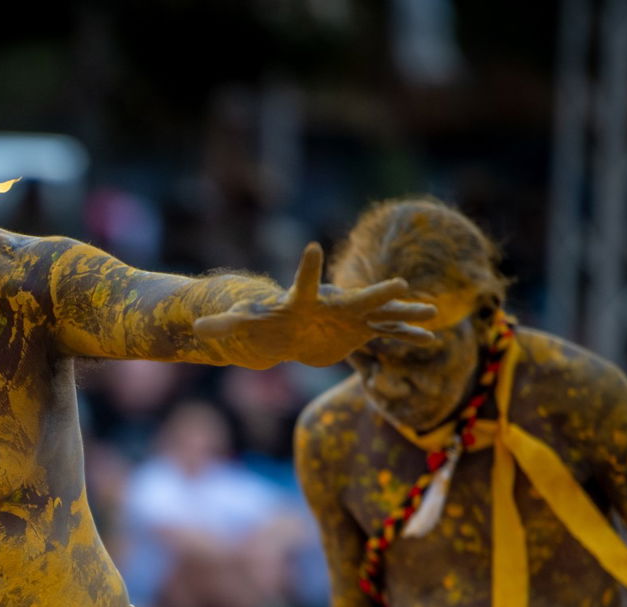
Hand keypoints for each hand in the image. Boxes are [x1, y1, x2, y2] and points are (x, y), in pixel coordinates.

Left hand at [195, 243, 435, 367]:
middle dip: (378, 294)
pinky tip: (429, 339)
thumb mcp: (242, 326)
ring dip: (404, 315)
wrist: (288, 329)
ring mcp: (351, 317)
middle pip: (358, 299)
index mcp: (304, 301)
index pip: (304, 283)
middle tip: (399, 285)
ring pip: (382, 315)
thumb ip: (223, 326)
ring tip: (431, 314)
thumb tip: (195, 329)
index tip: (311, 248)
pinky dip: (406, 336)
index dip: (307, 268)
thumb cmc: (263, 323)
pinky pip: (387, 334)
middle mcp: (333, 305)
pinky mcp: (360, 332)